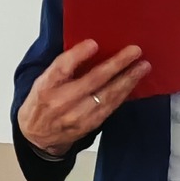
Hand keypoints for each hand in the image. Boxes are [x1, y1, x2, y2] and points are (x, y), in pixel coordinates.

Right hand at [18, 39, 149, 155]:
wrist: (37, 137)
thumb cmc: (41, 103)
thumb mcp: (42, 81)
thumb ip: (63, 68)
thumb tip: (91, 49)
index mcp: (46, 86)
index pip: (61, 67)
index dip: (78, 55)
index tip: (94, 43)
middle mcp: (61, 101)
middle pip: (93, 80)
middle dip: (117, 64)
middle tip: (134, 51)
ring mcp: (77, 116)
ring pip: (107, 95)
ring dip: (128, 80)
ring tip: (142, 67)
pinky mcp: (90, 125)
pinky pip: (111, 107)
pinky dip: (123, 94)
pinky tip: (132, 83)